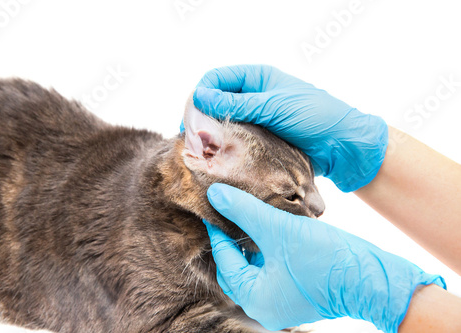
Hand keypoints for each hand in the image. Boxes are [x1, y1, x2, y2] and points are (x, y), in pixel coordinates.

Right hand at [191, 65, 387, 191]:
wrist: (344, 147)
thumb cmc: (316, 117)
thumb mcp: (275, 106)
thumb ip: (238, 104)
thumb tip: (201, 97)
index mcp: (257, 79)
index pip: (218, 78)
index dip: (201, 93)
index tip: (191, 114)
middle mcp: (253, 97)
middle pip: (215, 101)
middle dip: (200, 116)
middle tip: (190, 137)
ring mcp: (256, 119)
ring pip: (223, 123)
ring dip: (209, 134)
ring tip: (199, 151)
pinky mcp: (260, 140)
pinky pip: (235, 141)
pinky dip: (223, 147)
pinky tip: (216, 158)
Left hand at [205, 183, 444, 332]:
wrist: (373, 278)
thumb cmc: (324, 258)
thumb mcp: (278, 229)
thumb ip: (244, 211)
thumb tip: (214, 194)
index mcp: (254, 298)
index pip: (225, 261)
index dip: (217, 232)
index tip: (214, 206)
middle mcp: (264, 306)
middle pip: (236, 268)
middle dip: (231, 240)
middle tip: (226, 211)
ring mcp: (282, 301)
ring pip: (254, 268)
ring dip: (249, 244)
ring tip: (245, 215)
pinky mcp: (296, 293)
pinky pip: (271, 270)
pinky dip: (266, 251)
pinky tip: (267, 229)